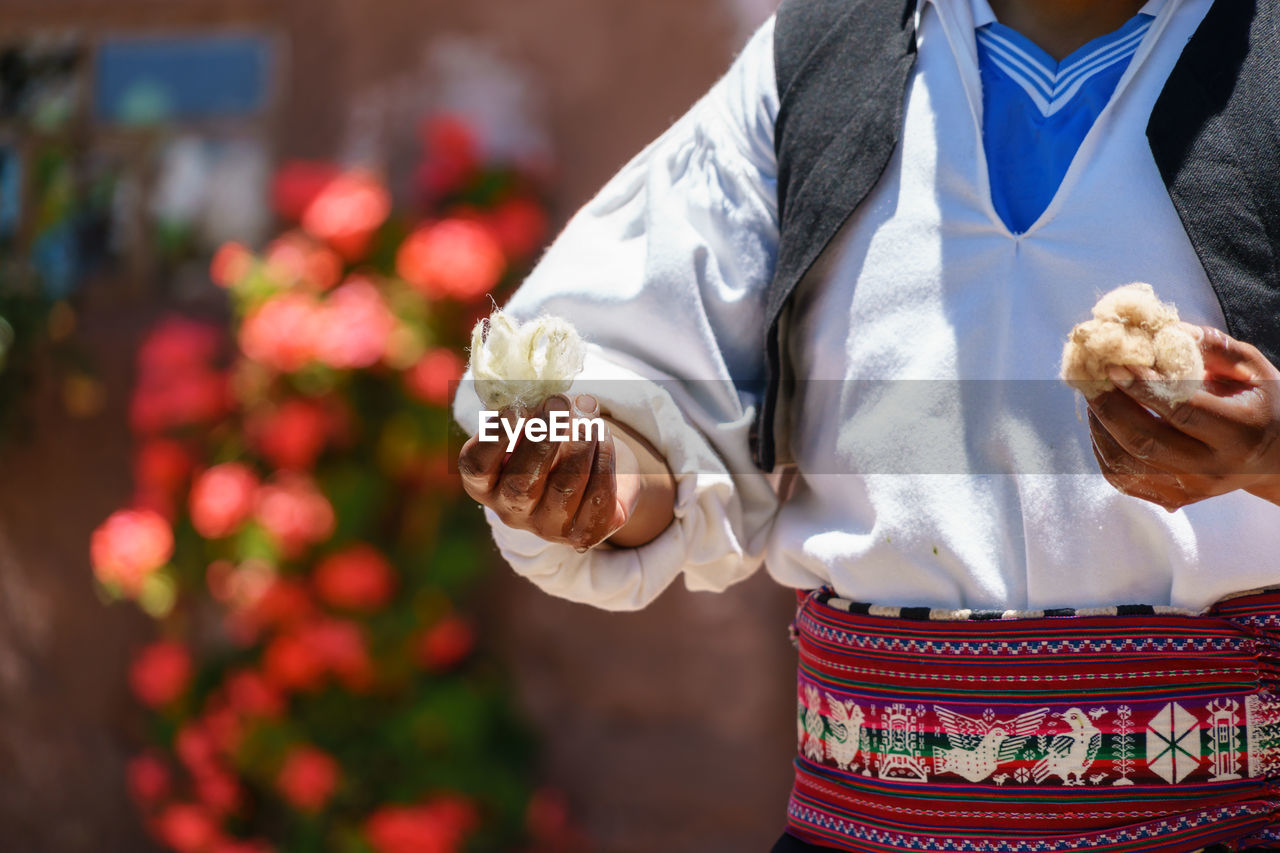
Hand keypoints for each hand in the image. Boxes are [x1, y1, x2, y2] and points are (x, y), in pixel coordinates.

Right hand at [458, 394, 675, 549]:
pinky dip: (603, 461)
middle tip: (559, 402)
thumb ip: (528, 407)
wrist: (591, 470)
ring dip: (580, 444)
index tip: (515, 408)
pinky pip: (597, 498)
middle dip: (543, 439)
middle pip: (522, 483)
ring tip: (589, 414)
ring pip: (564, 488)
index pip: (477, 466)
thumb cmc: (550, 438)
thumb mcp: (532, 420)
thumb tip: (541, 388)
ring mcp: (547, 528)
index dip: (494, 438)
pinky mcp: (584, 534)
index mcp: (484, 482)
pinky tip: (604, 437)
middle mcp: (510, 510)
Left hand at [1086, 325, 1279, 509]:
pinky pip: (1123, 479)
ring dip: (1100, 427)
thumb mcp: (1253, 370)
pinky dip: (1103, 450)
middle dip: (1110, 406)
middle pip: (1146, 441)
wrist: (1278, 458)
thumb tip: (1165, 330)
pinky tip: (1102, 423)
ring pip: (1127, 464)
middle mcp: (1214, 467)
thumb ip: (1214, 348)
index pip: (1181, 410)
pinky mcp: (1175, 499)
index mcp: (1240, 432)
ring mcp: (1192, 488)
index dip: (1143, 387)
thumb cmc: (1262, 404)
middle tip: (1090, 379)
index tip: (1114, 365)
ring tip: (1093, 396)